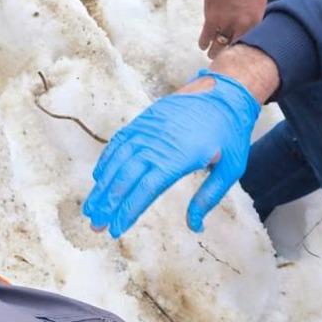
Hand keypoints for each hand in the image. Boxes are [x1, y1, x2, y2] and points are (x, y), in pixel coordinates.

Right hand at [83, 70, 261, 236]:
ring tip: (91, 207)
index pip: (145, 189)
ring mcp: (147, 129)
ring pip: (118, 160)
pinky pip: (120, 140)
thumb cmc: (229, 133)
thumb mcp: (230, 169)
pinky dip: (107, 159)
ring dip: (102, 185)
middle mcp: (157, 143)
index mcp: (179, 157)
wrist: (224, 91)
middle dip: (108, 203)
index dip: (128, 210)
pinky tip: (99, 177)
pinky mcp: (144, 119)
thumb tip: (194, 226)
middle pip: (125, 177)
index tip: (116, 229)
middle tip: (95, 225)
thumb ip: (208, 198)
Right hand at [200, 0, 266, 57]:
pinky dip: (204, 42)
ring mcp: (225, 23)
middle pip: (236, 49)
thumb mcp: (261, 2)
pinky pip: (206, 36)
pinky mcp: (211, 19)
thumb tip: (255, 29)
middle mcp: (241, 26)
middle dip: (232, 56)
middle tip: (228, 59)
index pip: (253, 45)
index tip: (244, 57)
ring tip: (214, 55)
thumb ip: (258, 18)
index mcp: (256, 22)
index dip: (248, 53)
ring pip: (219, 46)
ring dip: (216, 52)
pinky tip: (203, 46)